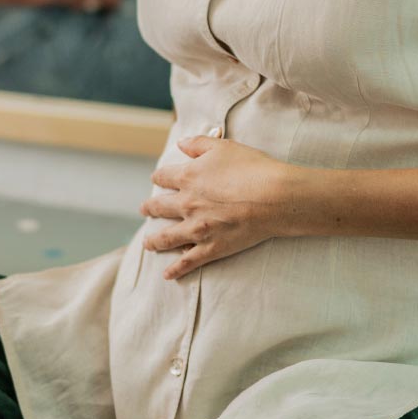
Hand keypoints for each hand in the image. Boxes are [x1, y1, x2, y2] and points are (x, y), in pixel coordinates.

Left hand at [139, 135, 298, 279]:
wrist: (273, 196)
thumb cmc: (251, 168)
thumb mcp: (222, 147)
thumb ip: (198, 144)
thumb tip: (180, 143)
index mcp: (188, 177)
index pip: (163, 177)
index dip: (159, 177)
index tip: (156, 179)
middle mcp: (187, 204)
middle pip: (159, 207)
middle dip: (150, 208)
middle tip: (144, 210)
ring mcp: (197, 228)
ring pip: (167, 237)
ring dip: (154, 241)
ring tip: (147, 243)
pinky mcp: (211, 248)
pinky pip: (188, 261)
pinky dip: (176, 269)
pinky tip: (167, 275)